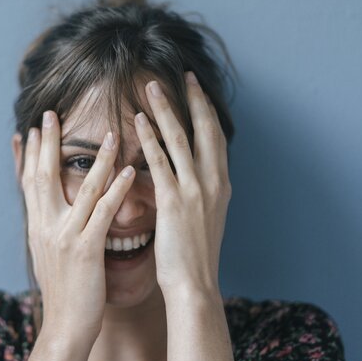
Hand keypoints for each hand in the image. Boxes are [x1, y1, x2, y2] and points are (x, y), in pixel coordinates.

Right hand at [21, 110, 135, 343]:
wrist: (65, 326)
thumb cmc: (63, 291)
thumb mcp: (46, 255)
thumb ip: (46, 229)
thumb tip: (45, 212)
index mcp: (36, 227)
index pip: (27, 182)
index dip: (27, 154)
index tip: (28, 130)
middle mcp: (45, 227)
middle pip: (43, 176)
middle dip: (46, 143)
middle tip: (50, 114)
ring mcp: (65, 236)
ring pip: (80, 189)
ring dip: (95, 159)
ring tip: (107, 134)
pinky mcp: (86, 249)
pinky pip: (103, 212)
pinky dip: (116, 189)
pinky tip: (129, 171)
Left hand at [134, 72, 230, 294]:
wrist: (194, 285)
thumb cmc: (195, 257)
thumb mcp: (207, 219)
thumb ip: (204, 195)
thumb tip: (198, 179)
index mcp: (221, 186)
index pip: (217, 139)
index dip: (208, 113)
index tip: (199, 91)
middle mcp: (212, 183)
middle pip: (205, 130)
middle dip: (194, 100)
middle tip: (184, 75)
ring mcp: (195, 190)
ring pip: (181, 139)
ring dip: (167, 109)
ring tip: (154, 86)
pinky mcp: (173, 201)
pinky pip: (160, 162)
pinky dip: (151, 137)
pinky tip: (140, 119)